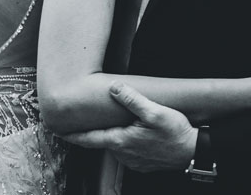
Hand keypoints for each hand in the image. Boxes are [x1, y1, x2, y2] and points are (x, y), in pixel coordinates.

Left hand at [63, 82, 196, 172]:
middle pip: (102, 140)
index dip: (73, 135)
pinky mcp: (142, 164)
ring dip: (112, 135)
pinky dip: (125, 142)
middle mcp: (123, 153)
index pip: (89, 138)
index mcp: (121, 140)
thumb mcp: (153, 111)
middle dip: (94, 131)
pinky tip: (132, 132)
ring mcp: (132, 161)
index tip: (58, 131)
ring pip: (115, 145)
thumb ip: (132, 99)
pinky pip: (127, 151)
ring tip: (113, 122)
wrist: (192, 152)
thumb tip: (113, 86)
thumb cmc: (174, 131)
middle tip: (84, 119)